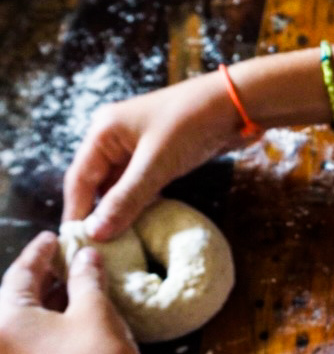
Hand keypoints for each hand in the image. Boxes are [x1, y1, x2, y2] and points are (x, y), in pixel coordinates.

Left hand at [0, 233, 152, 353]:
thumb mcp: (93, 309)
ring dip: (45, 298)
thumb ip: (85, 276)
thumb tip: (85, 254)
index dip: (40, 252)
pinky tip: (71, 310)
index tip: (54, 237)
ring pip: (21, 319)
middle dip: (41, 275)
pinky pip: (27, 338)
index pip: (19, 274)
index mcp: (5, 321)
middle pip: (14, 297)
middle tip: (64, 256)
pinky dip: (46, 320)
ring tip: (73, 280)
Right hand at [62, 71, 243, 240]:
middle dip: (98, 213)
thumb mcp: (157, 163)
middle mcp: (114, 137)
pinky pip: (140, 183)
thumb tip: (96, 232)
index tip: (76, 244)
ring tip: (118, 244)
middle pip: (96, 183)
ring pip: (119, 185)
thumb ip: (126, 199)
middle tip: (98, 249)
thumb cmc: (192, 123)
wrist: (237, 104)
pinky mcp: (159, 154)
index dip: (76, 212)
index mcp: (103, 131)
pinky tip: (142, 223)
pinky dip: (139, 201)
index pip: (78, 179)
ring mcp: (138, 146)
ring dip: (120, 210)